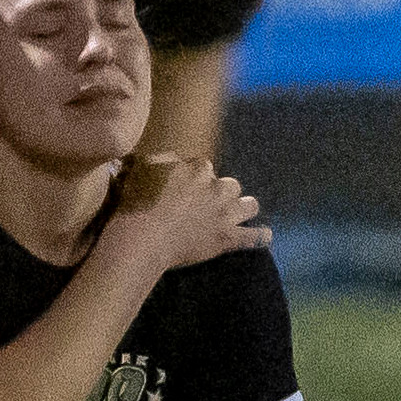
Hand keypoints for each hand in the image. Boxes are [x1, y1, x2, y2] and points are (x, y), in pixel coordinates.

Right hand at [101, 155, 270, 274]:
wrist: (143, 237)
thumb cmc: (137, 203)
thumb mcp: (143, 169)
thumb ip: (160, 162)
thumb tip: (167, 162)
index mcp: (197, 168)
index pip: (203, 168)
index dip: (194, 180)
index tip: (184, 190)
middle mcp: (217, 187)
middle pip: (230, 185)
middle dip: (221, 193)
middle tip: (205, 206)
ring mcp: (225, 213)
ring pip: (249, 205)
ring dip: (242, 209)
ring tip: (235, 215)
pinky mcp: (227, 238)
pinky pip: (254, 237)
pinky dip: (259, 237)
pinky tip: (264, 236)